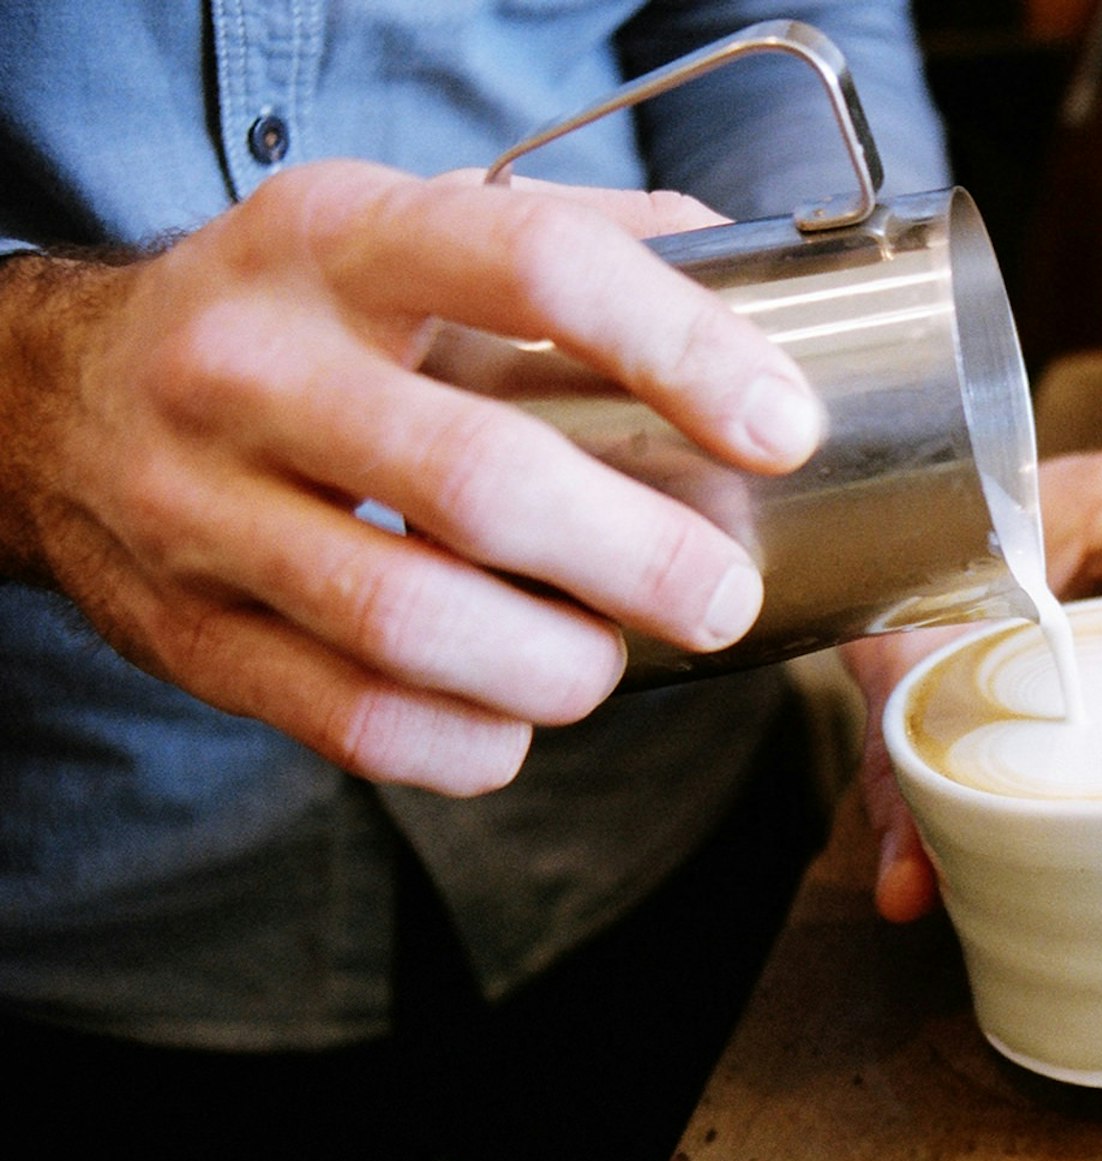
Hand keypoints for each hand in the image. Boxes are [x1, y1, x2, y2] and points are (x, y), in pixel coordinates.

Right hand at [0, 160, 821, 794]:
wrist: (54, 403)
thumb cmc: (286, 320)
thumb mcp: (395, 229)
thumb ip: (567, 241)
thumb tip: (748, 286)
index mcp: (337, 238)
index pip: (535, 266)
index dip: (683, 351)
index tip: (781, 428)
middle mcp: (253, 364)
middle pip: (479, 480)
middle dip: (641, 557)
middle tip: (721, 594)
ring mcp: (200, 507)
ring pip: (414, 623)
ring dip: (559, 667)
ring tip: (612, 659)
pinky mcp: (190, 635)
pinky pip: (357, 721)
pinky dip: (471, 742)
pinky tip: (515, 719)